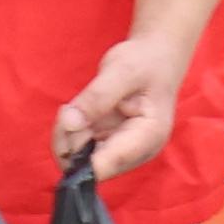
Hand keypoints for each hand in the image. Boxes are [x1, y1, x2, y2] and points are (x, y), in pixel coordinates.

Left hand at [56, 36, 180, 180]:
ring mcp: (121, 150)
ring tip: (77, 105)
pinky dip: (70, 131)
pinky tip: (79, 110)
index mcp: (148, 138)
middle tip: (69, 108)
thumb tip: (70, 123)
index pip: (105, 166)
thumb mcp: (122, 71)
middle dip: (69, 140)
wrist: (156, 57)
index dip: (76, 154)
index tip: (67, 122)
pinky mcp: (108, 144)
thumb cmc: (145, 62)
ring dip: (67, 134)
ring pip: (78, 159)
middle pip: (88, 166)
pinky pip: (78, 148)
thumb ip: (97, 97)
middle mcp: (135, 152)